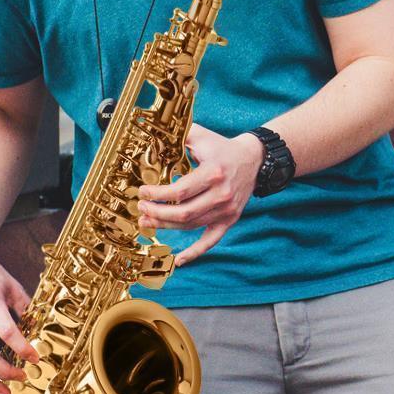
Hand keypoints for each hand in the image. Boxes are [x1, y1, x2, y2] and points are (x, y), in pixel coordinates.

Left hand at [137, 123, 263, 265]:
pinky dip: (195, 252)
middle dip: (157, 213)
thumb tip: (155, 133)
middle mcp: (221, 194)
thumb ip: (180, 135)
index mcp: (213, 173)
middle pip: (184, 213)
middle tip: (141, 208)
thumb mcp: (202, 136)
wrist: (253, 158)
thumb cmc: (222, 147)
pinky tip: (179, 260)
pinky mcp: (230, 219)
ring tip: (147, 221)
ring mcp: (226, 209)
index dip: (158, 194)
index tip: (143, 191)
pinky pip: (211, 240)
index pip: (180, 191)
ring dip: (166, 227)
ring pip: (191, 225)